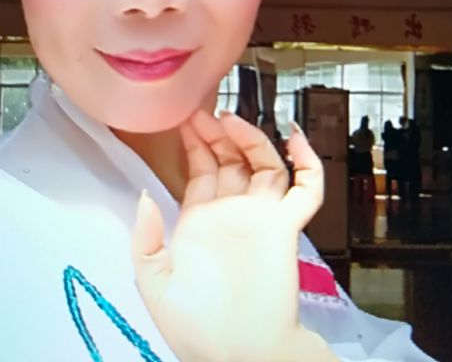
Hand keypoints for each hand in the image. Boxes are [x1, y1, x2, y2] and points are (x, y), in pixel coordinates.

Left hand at [131, 111, 334, 361]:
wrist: (236, 356)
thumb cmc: (195, 325)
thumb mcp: (154, 281)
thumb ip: (146, 237)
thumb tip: (144, 194)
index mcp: (201, 220)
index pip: (200, 170)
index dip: (194, 144)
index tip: (185, 119)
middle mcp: (232, 211)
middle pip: (231, 160)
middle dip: (218, 135)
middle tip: (204, 112)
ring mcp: (262, 216)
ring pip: (264, 165)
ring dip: (251, 140)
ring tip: (232, 120)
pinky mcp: (286, 226)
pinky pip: (305, 189)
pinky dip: (307, 163)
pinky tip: (295, 139)